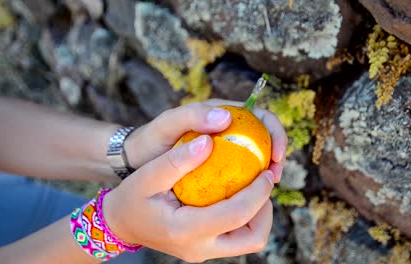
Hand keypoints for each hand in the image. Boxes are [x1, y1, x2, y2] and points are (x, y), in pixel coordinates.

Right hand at [104, 135, 278, 261]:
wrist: (120, 224)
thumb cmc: (131, 197)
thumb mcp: (147, 175)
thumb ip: (178, 159)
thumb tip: (210, 141)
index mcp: (185, 231)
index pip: (236, 215)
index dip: (258, 193)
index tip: (266, 171)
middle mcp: (199, 249)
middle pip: (252, 238)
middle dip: (265, 210)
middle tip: (262, 182)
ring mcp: (202, 252)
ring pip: (248, 241)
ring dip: (258, 215)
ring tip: (252, 187)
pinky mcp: (204, 249)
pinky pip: (236, 237)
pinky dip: (245, 217)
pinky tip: (237, 193)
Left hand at [125, 99, 287, 181]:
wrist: (134, 162)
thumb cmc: (150, 140)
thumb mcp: (166, 124)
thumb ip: (192, 116)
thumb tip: (226, 118)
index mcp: (222, 113)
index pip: (260, 117)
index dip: (275, 134)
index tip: (276, 156)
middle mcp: (228, 131)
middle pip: (264, 140)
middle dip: (276, 157)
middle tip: (274, 178)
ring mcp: (224, 152)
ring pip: (254, 161)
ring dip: (264, 175)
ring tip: (264, 193)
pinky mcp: (218, 171)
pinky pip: (239, 178)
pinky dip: (247, 188)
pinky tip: (246, 201)